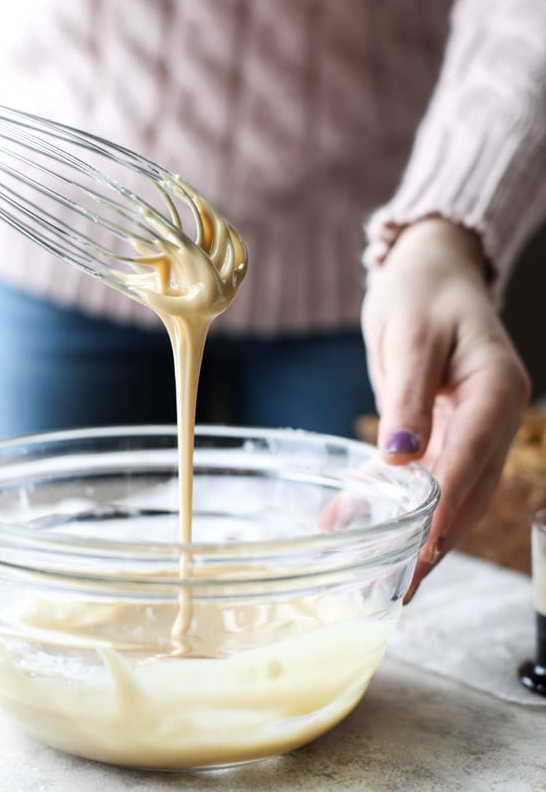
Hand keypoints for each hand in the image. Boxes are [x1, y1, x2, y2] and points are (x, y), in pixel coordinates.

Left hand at [361, 217, 530, 599]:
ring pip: (450, 490)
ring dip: (419, 533)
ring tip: (384, 577)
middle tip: (401, 587)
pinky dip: (396, 500)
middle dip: (437, 540)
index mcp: (497, 389)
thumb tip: (400, 458)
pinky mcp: (445, 428)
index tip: (424, 550)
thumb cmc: (422, 290)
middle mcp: (493, 415)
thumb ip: (408, 397)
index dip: (448, 507)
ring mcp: (472, 425)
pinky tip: (359, 521)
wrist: (429, 269)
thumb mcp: (412, 335)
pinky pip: (426, 473)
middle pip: (470, 488)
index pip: (473, 457)